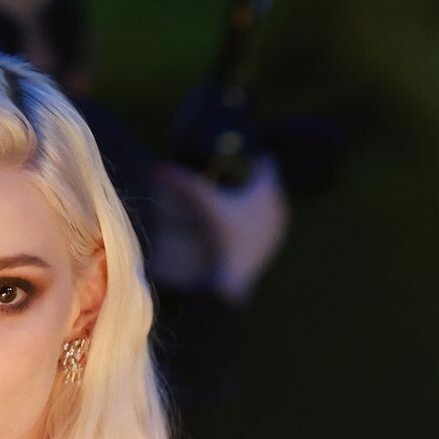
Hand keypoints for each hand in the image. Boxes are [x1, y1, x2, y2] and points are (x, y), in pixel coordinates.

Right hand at [153, 156, 290, 301]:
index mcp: (268, 191)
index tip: (231, 159)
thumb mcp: (203, 205)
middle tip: (225, 176)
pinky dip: (254, 218)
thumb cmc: (222, 237)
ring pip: (268, 204)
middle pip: (266, 183)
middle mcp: (279, 207)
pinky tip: (238, 221)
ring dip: (253, 199)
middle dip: (249, 177)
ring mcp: (278, 228)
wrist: (231, 281)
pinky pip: (266, 222)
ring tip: (229, 197)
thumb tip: (159, 168)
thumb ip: (183, 184)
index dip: (248, 158)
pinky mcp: (272, 245)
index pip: (265, 163)